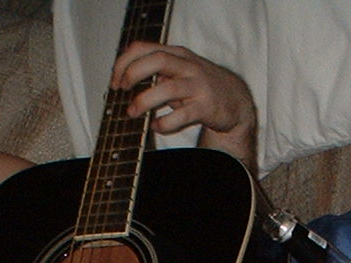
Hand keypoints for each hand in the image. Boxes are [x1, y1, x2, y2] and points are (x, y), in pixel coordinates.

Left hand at [111, 41, 256, 164]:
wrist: (235, 101)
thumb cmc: (200, 86)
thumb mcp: (178, 70)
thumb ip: (155, 70)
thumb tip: (124, 77)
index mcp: (177, 54)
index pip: (144, 48)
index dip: (124, 62)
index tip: (115, 81)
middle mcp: (187, 66)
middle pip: (156, 60)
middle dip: (133, 74)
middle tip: (122, 90)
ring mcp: (197, 86)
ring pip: (168, 88)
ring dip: (144, 101)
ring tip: (133, 112)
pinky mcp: (205, 107)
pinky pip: (181, 115)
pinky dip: (164, 123)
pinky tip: (157, 126)